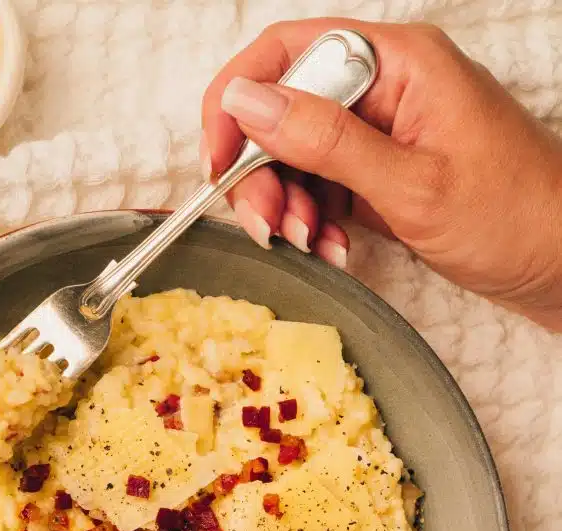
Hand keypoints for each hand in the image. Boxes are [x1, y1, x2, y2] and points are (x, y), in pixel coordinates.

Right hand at [202, 19, 561, 329]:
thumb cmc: (513, 215)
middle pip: (283, 109)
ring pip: (296, 155)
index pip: (288, 53)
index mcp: (397, 62)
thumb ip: (325, 141)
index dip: (239, 103)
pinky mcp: (380, 170)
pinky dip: (315, 222)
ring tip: (314, 246)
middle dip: (263, 173)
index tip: (219, 162)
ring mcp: (380, 131)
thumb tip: (248, 102)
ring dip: (289, 206)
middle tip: (270, 226)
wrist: (560, 261)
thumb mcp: (410, 184)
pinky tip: (332, 250)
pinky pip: (322, 186)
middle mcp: (384, 87)